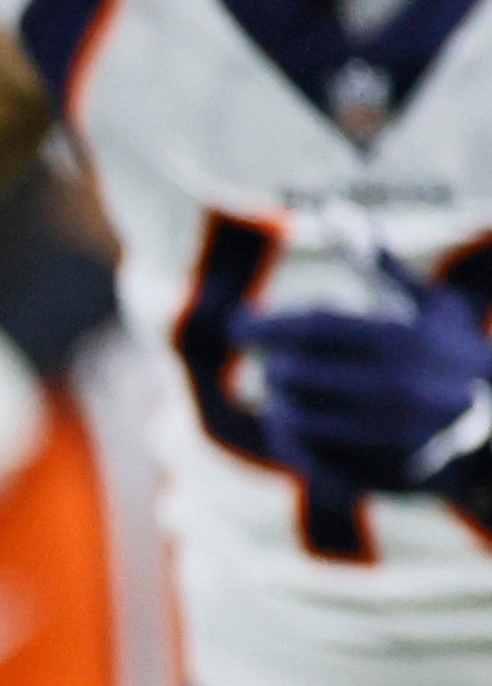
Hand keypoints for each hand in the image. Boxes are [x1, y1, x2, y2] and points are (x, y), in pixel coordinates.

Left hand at [235, 279, 491, 495]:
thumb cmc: (448, 351)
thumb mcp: (425, 303)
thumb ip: (377, 261)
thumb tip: (332, 210)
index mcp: (410, 340)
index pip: (316, 327)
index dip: (267, 324)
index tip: (238, 324)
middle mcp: (406, 389)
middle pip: (300, 374)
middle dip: (275, 365)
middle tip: (271, 362)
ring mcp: (397, 438)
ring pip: (299, 421)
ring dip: (278, 405)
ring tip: (281, 394)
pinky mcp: (388, 476)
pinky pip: (314, 464)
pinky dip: (293, 444)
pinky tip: (292, 428)